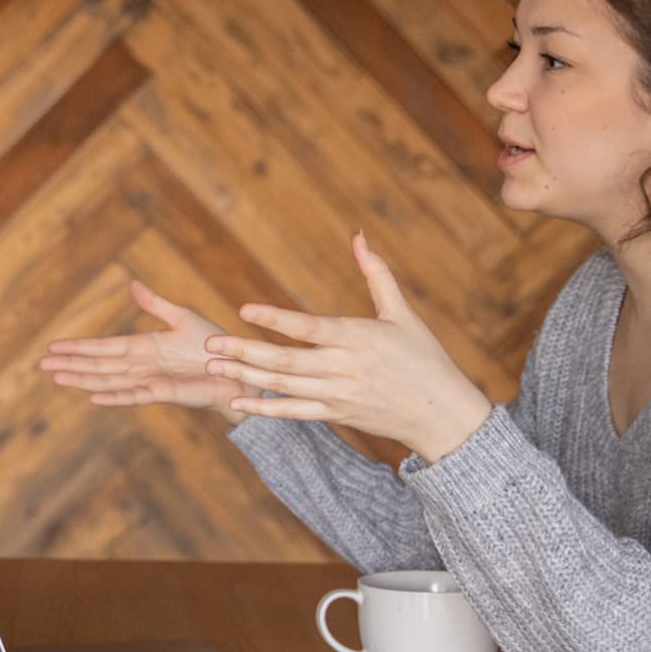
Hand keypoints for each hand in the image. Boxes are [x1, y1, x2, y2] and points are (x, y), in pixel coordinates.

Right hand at [40, 280, 242, 421]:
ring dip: (82, 380)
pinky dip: (113, 397)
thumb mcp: (181, 318)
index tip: (52, 347)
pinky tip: (93, 397)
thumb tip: (132, 284)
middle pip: (96, 366)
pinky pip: (132, 395)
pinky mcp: (162, 393)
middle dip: (69, 365)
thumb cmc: (213, 345)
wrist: (236, 370)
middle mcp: (139, 365)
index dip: (77, 347)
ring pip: (107, 381)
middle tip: (41, 366)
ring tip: (57, 379)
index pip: (101, 347)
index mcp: (141, 346)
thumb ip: (155, 304)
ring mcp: (148, 380)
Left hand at [204, 232, 492, 462]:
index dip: (275, 319)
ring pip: (283, 387)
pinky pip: (293, 413)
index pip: (308, 327)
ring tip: (212, 366)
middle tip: (209, 343)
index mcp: (358, 338)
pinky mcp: (336, 415)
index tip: (243, 310)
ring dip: (245, 376)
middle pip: (286, 361)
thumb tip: (359, 235)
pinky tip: (235, 402)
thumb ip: (377, 274)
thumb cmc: (424, 357)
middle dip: (244, 352)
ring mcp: (338, 395)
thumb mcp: (403, 313)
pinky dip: (264, 409)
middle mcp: (344, 368)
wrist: (441, 414)